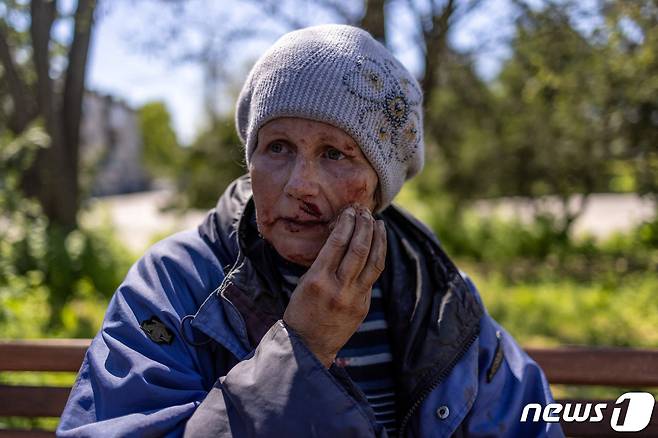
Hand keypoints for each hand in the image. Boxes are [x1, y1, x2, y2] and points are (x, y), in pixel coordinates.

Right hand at [282, 206, 386, 367]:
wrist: (308, 346)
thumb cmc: (300, 311)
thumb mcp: (304, 282)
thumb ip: (323, 263)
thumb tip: (341, 236)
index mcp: (318, 280)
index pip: (337, 243)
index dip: (346, 224)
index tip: (350, 211)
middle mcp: (339, 288)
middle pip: (359, 249)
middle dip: (364, 226)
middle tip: (365, 212)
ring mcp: (354, 298)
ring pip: (373, 262)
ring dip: (378, 239)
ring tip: (379, 223)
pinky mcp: (364, 306)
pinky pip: (373, 277)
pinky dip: (377, 257)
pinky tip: (378, 245)